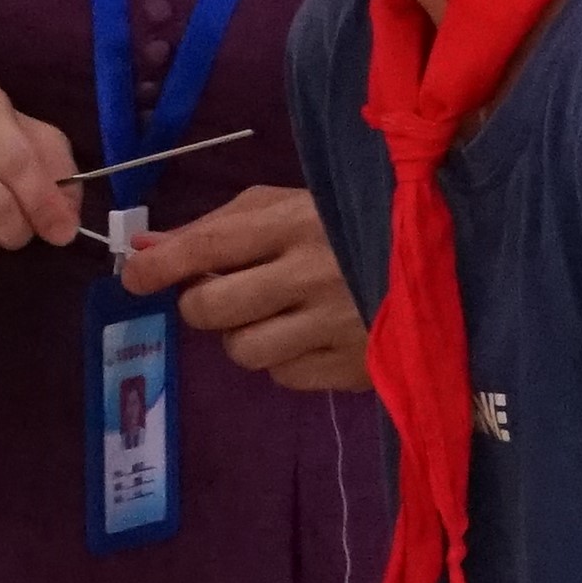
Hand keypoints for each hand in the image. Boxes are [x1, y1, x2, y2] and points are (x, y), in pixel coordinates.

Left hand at [124, 187, 363, 388]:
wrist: (448, 259)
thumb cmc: (350, 224)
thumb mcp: (287, 206)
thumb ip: (214, 227)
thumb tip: (143, 249)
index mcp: (295, 222)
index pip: (205, 247)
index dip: (158, 266)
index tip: (133, 276)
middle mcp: (313, 274)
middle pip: (212, 310)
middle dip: (200, 304)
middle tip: (218, 294)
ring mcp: (337, 325)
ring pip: (244, 351)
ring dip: (244, 335)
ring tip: (275, 314)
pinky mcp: (356, 366)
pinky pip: (285, 376)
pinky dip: (284, 360)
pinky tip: (309, 334)